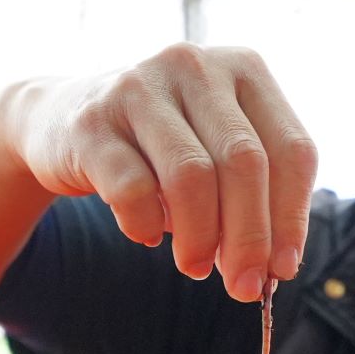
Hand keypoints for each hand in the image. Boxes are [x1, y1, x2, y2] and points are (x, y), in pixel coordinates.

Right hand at [11, 44, 317, 301]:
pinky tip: (148, 235)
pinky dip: (146, 226)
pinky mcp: (92, 121)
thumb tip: (277, 266)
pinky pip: (133, 190)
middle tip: (244, 287)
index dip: (292, 217)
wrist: (62, 121)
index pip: (291, 149)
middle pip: (245, 163)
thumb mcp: (216, 154)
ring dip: (200, 239)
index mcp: (244, 68)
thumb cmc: (160, 147)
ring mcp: (139, 86)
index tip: (283, 269)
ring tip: (195, 267)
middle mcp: (194, 65)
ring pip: (191, 176)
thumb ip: (254, 198)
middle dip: (250, 237)